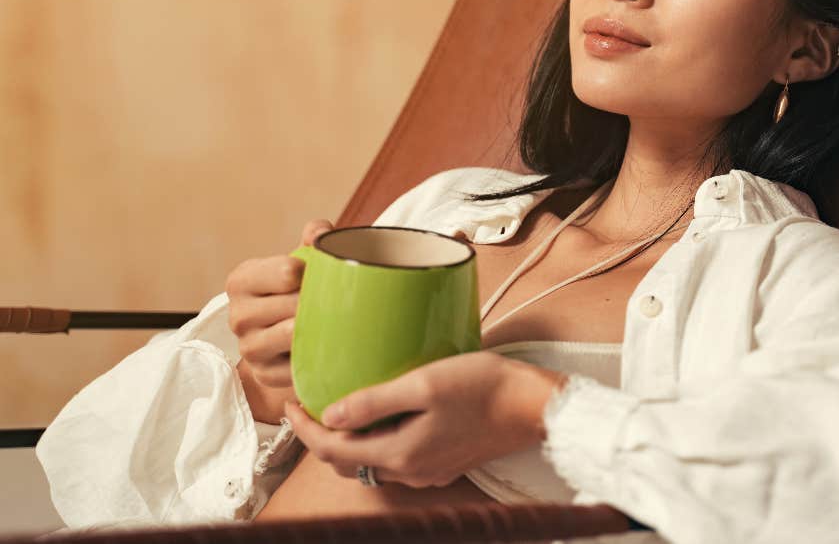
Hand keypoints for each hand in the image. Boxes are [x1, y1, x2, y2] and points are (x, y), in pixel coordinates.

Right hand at [225, 218, 332, 422]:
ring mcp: (249, 348)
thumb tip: (321, 233)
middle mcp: (238, 315)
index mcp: (242, 280)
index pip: (288, 272)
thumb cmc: (296, 290)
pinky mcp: (265, 374)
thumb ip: (313, 238)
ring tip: (337, 321)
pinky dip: (317, 357)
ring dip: (320, 328)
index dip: (315, 273)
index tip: (324, 275)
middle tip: (341, 301)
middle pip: (295, 304)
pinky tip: (328, 347)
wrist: (284, 337)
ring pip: (294, 335)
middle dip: (321, 302)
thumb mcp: (300, 260)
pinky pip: (299, 366)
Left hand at [284, 352, 567, 487]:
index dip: (303, 428)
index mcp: (400, 453)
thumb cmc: (484, 387)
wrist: (533, 405)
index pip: (332, 449)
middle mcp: (411, 471)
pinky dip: (377, 441)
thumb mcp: (424, 384)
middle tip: (308, 403)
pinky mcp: (444, 462)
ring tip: (339, 407)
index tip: (289, 401)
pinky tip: (382, 417)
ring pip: (371, 462)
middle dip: (320, 436)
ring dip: (348, 440)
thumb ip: (374, 401)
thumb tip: (330, 415)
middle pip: (347, 461)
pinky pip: (397, 458)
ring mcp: (429, 471)